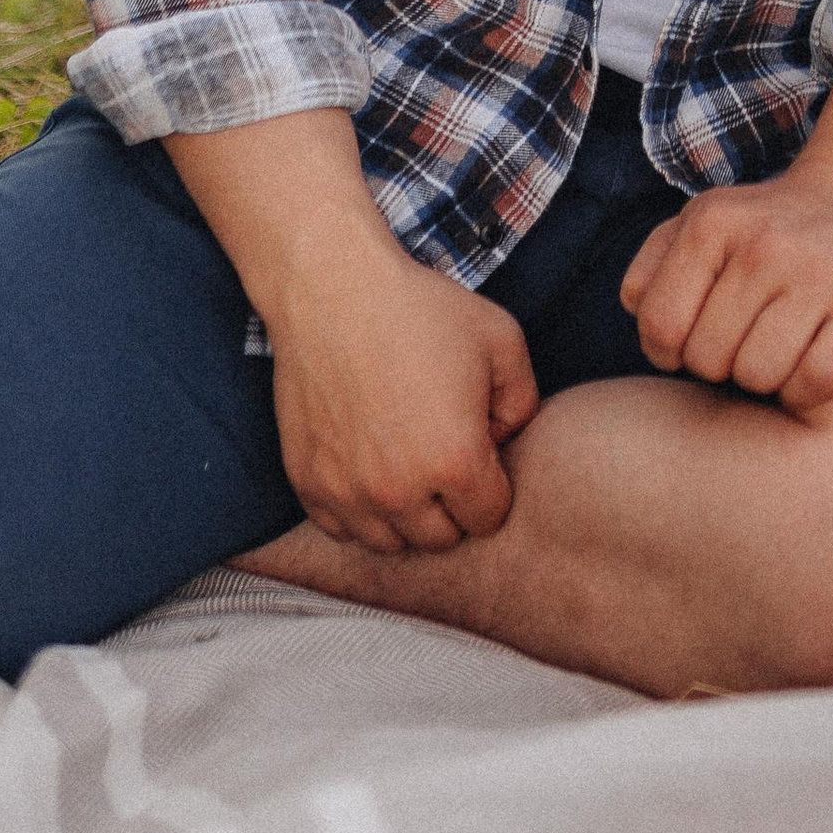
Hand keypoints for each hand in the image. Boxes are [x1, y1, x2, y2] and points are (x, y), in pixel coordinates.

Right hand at [268, 240, 537, 556]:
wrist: (333, 289)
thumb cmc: (421, 309)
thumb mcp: (502, 341)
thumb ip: (523, 403)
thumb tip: (504, 445)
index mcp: (455, 461)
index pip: (489, 518)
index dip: (492, 482)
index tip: (478, 447)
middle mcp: (399, 491)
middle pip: (441, 539)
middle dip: (451, 503)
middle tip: (441, 451)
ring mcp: (348, 492)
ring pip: (390, 543)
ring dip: (404, 515)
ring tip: (405, 462)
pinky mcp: (308, 483)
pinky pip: (341, 530)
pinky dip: (358, 510)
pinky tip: (367, 465)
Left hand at [621, 171, 832, 416]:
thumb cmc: (765, 230)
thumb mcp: (701, 224)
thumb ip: (652, 267)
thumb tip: (640, 314)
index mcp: (712, 222)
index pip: (660, 328)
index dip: (670, 351)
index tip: (696, 337)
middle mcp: (765, 243)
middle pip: (710, 361)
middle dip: (721, 364)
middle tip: (746, 338)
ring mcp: (820, 271)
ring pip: (761, 377)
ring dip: (766, 380)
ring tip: (778, 346)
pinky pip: (817, 383)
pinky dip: (808, 392)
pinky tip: (810, 363)